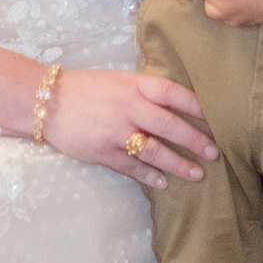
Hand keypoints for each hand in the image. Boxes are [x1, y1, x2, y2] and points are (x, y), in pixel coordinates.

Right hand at [42, 67, 218, 190]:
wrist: (47, 101)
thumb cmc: (88, 88)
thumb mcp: (119, 80)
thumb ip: (144, 92)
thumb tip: (177, 106)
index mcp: (133, 85)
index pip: (171, 92)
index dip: (195, 104)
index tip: (215, 116)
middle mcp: (127, 107)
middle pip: (168, 125)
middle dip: (194, 140)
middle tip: (214, 152)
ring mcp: (115, 132)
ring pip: (153, 151)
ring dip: (177, 164)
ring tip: (197, 173)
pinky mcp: (102, 152)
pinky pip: (131, 167)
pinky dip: (149, 176)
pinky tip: (163, 182)